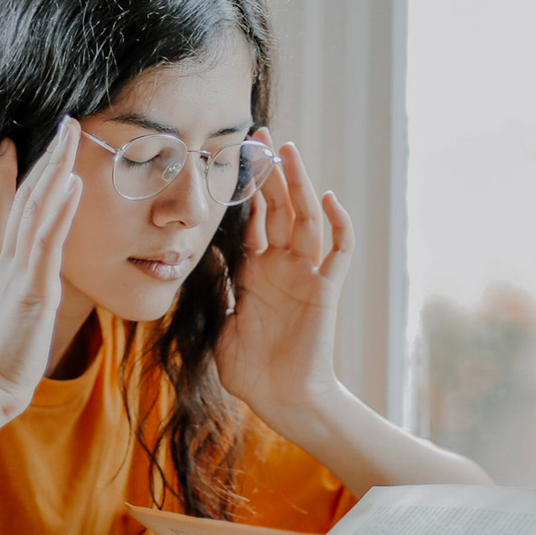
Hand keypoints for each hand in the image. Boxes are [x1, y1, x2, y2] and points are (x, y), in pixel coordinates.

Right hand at [0, 119, 83, 419]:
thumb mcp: (4, 319)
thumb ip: (12, 297)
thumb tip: (20, 292)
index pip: (0, 210)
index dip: (5, 176)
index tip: (10, 144)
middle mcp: (7, 262)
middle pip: (24, 197)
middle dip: (44, 157)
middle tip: (62, 122)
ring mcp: (19, 272)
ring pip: (37, 208)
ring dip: (55, 168)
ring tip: (70, 135)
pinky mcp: (33, 289)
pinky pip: (48, 242)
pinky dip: (60, 210)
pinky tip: (72, 183)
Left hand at [214, 128, 354, 432]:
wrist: (280, 400)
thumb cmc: (250, 368)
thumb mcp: (219, 319)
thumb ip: (214, 285)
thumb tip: (196, 250)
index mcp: (256, 270)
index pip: (253, 217)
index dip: (246, 187)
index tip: (232, 155)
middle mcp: (282, 265)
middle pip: (280, 207)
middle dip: (271, 171)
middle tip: (261, 134)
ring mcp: (306, 275)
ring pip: (306, 219)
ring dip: (300, 184)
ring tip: (289, 152)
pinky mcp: (326, 291)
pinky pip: (339, 252)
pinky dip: (339, 224)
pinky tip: (328, 199)